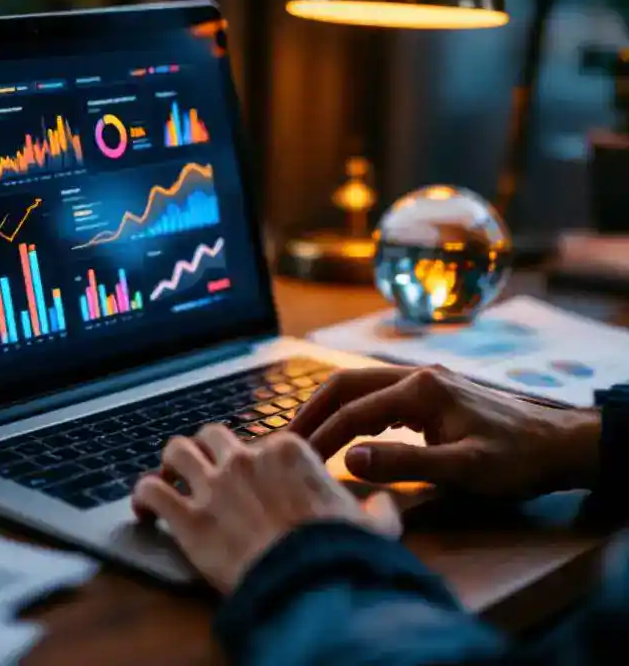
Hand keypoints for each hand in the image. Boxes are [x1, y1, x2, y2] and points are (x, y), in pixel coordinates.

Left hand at [131, 424, 400, 593]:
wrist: (313, 587)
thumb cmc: (345, 555)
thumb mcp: (375, 528)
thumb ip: (375, 510)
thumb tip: (382, 507)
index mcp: (288, 452)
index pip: (262, 441)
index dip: (255, 459)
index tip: (254, 478)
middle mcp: (245, 459)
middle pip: (212, 435)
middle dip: (208, 450)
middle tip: (206, 470)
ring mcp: (213, 486)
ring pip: (176, 451)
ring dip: (170, 463)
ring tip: (168, 479)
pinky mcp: (188, 519)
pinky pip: (150, 491)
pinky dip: (142, 498)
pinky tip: (143, 510)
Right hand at [290, 365, 600, 496]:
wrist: (561, 444)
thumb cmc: (516, 460)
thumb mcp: (462, 469)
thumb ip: (403, 462)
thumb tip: (347, 459)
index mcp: (420, 389)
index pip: (353, 412)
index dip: (321, 437)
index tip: (293, 459)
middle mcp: (416, 375)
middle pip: (345, 384)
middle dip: (311, 411)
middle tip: (283, 440)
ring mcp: (424, 380)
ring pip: (359, 385)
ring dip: (328, 408)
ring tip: (304, 436)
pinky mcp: (431, 391)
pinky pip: (376, 394)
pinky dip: (351, 410)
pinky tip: (345, 431)